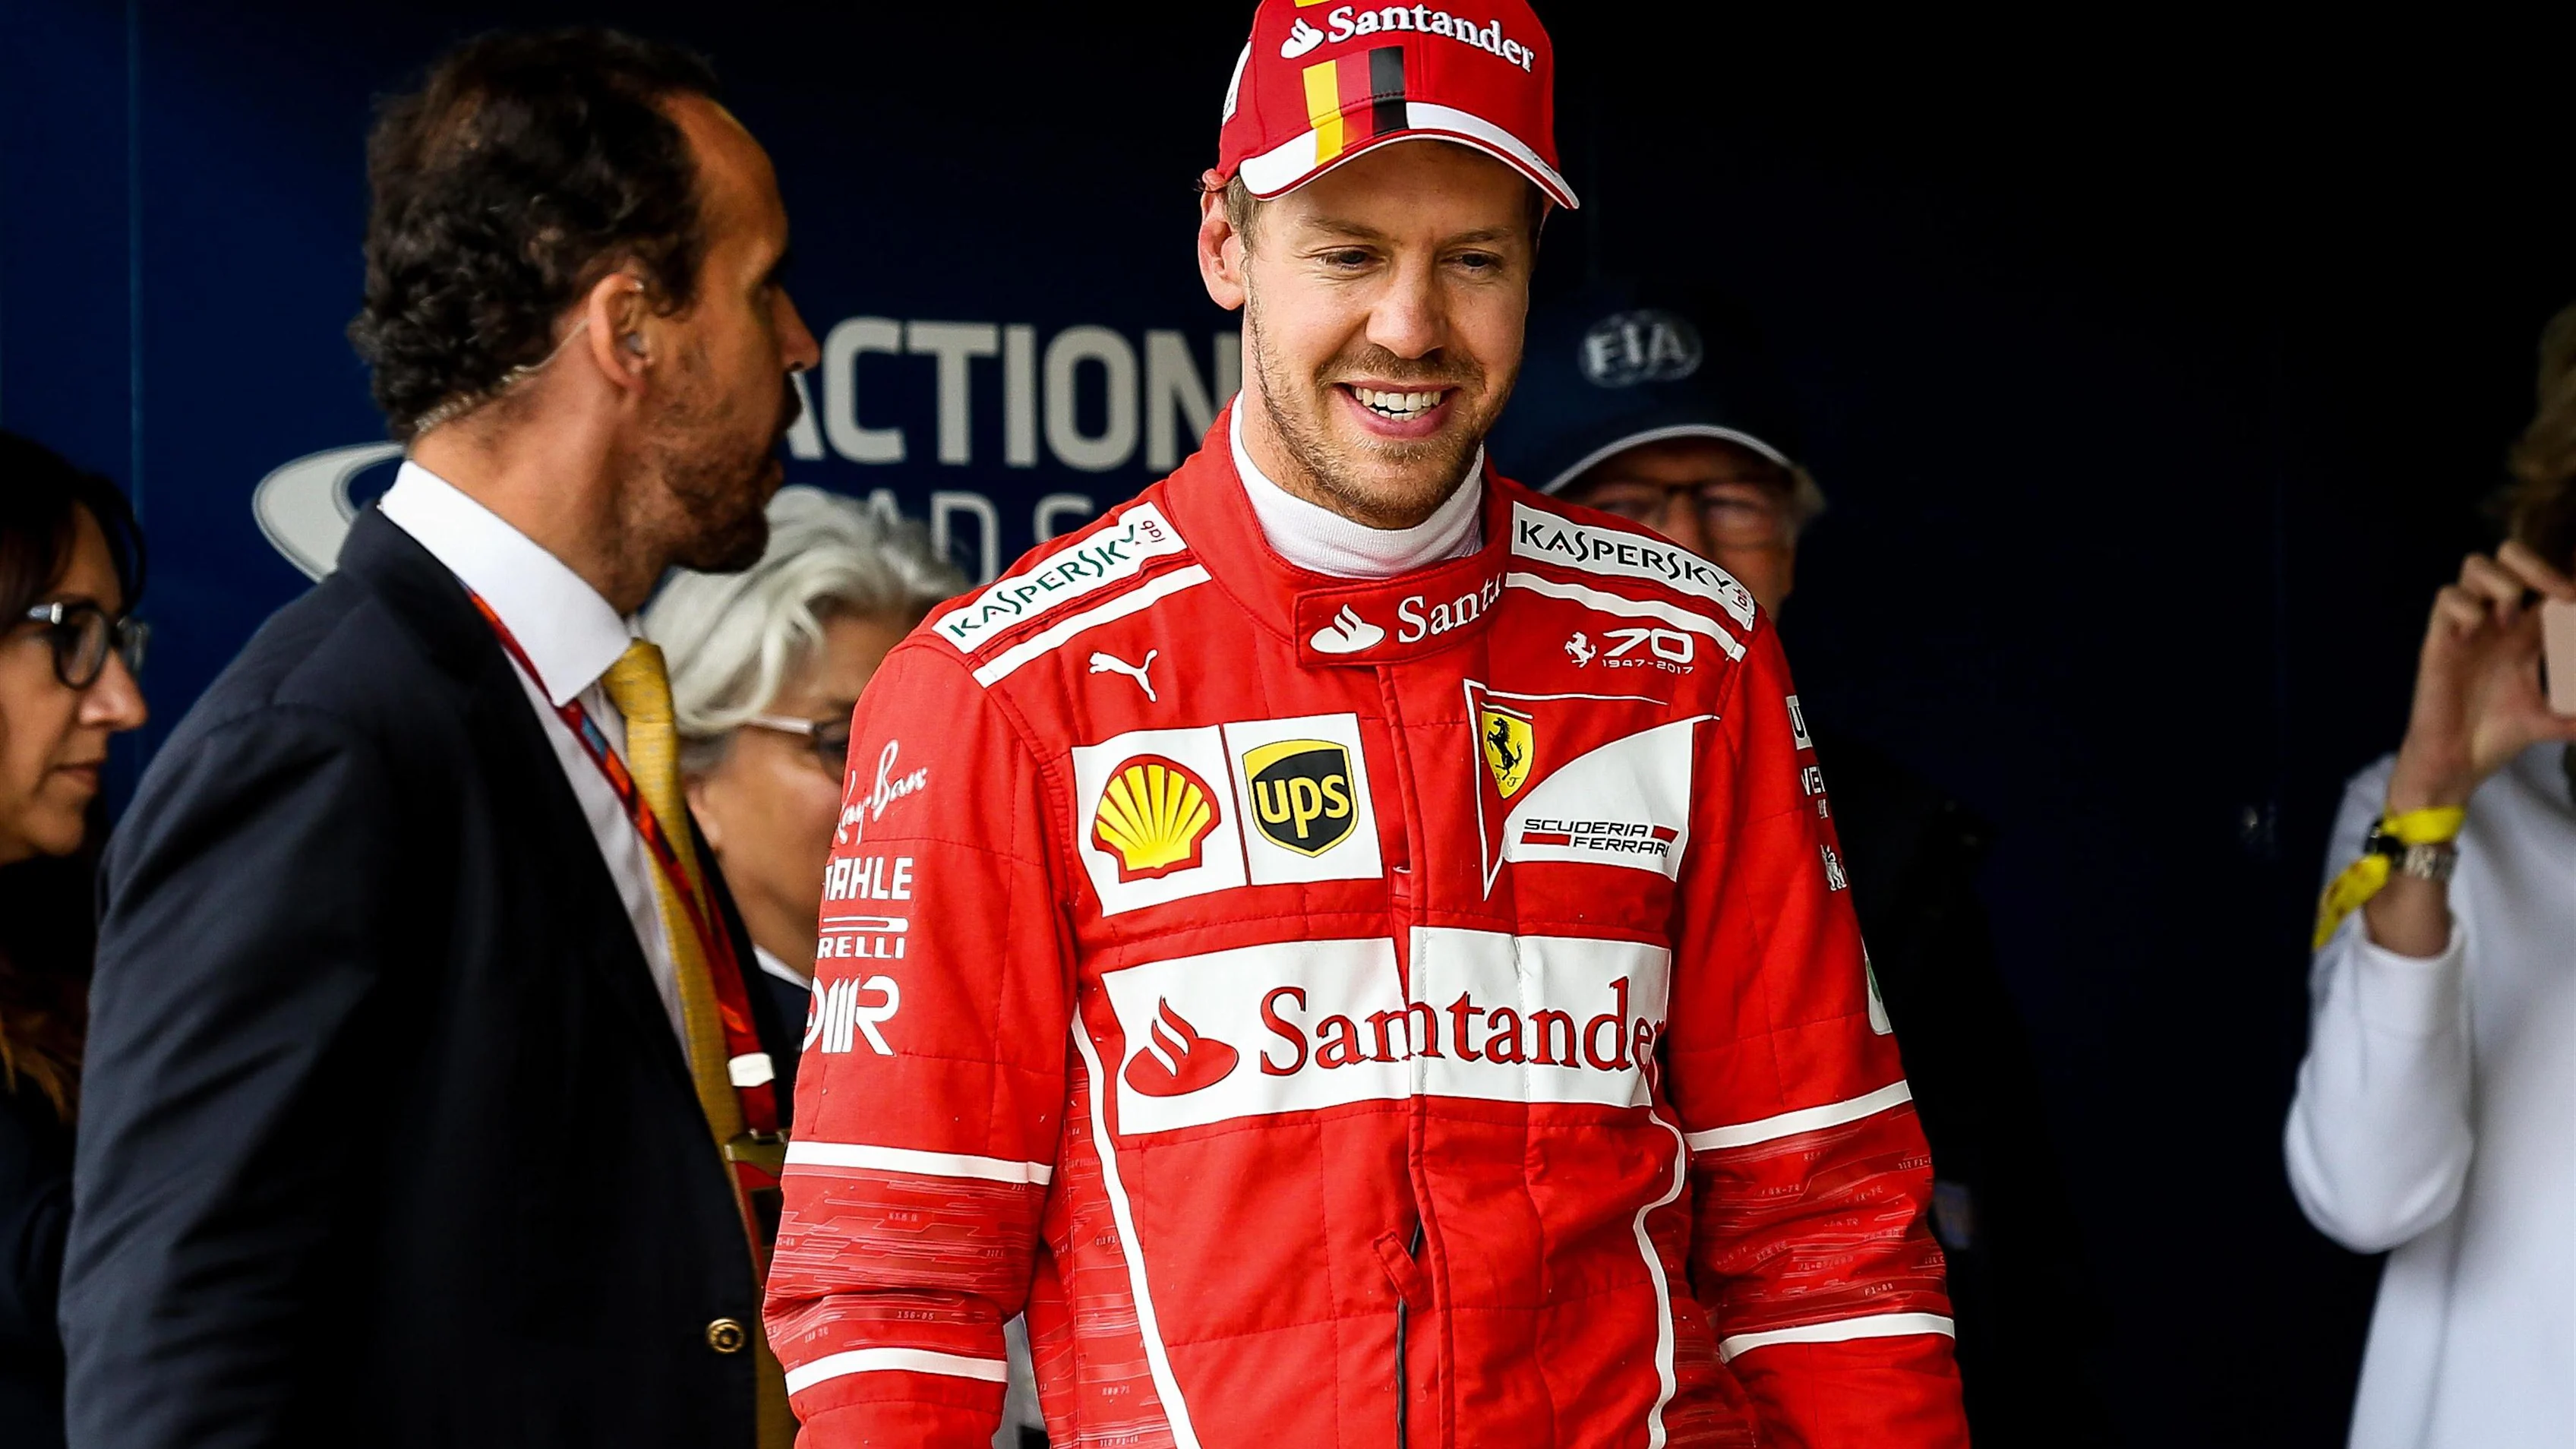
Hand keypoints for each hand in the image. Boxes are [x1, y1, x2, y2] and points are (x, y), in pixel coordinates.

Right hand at [2386, 540, 2575, 812]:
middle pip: (2509, 556)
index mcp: (2526, 631)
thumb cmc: (2500, 735)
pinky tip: (2477, 632)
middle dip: (2537, 565)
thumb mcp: (2554, 720)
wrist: (2459, 761)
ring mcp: (2467, 627)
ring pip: (2476, 565)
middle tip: (2559, 595)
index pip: (2545, 582)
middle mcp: (2497, 620)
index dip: (2565, 574)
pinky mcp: (2440, 640)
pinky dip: (2466, 607)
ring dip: (2502, 584)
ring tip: (2509, 618)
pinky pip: (2447, 598)